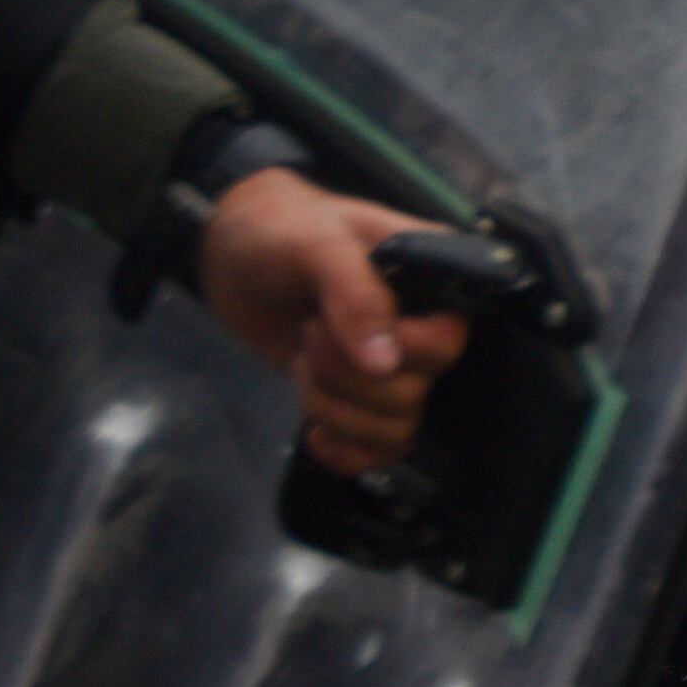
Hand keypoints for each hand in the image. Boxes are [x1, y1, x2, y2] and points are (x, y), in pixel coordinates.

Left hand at [195, 171, 471, 475]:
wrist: (237, 256)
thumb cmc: (283, 233)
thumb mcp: (317, 245)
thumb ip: (356, 295)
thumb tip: (385, 365)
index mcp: (436, 278)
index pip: (449, 340)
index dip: (397, 348)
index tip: (338, 326)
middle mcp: (426, 327)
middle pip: (417, 391)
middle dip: (345, 377)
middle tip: (309, 335)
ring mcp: (395, 368)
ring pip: (396, 428)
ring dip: (335, 410)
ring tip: (304, 367)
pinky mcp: (363, 400)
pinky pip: (379, 453)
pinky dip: (344, 451)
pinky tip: (314, 429)